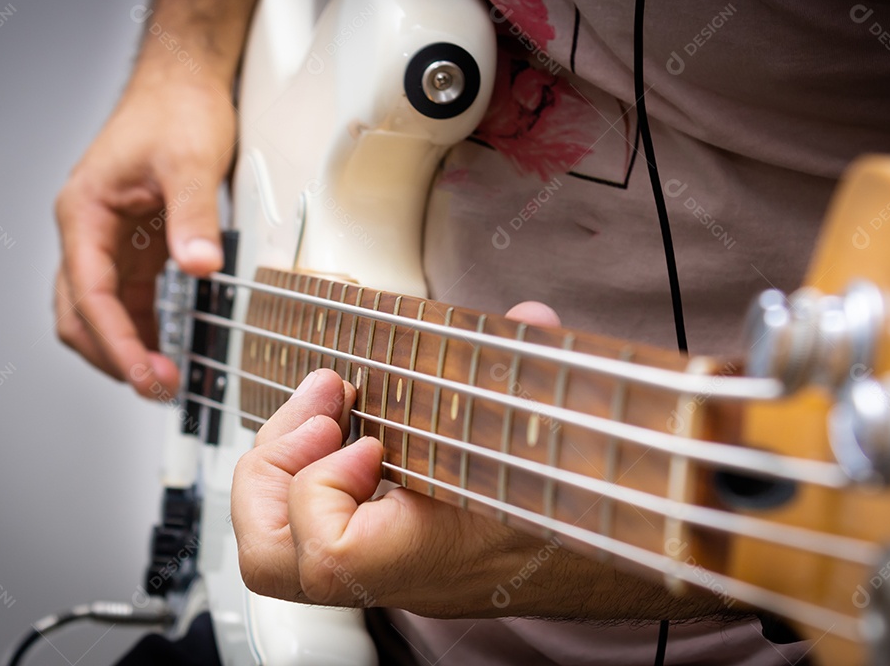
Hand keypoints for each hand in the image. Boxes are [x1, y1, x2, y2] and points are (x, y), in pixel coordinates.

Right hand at [54, 76, 234, 397]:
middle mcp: (88, 229)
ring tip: (164, 379)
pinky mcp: (135, 241)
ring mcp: (109, 238)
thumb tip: (200, 268)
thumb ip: (193, 217)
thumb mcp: (192, 161)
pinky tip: (164, 348)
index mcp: (85, 212)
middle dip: (114, 356)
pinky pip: (126, 296)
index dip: (117, 344)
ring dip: (126, 347)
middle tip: (159, 388)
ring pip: (100, 310)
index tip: (146, 377)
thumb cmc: (176, 108)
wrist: (183, 80)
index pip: (91, 295)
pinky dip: (140, 327)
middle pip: (81, 313)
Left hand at [231, 302, 709, 619]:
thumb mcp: (570, 437)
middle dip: (271, 466)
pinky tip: (356, 422)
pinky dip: (315, 462)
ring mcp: (384, 564)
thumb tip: (529, 318)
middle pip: (272, 560)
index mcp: (435, 556)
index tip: (366, 434)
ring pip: (280, 546)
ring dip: (284, 462)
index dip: (320, 486)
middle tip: (320, 401)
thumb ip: (544, 374)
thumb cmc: (594, 509)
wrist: (618, 556)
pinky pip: (314, 515)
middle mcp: (397, 572)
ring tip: (328, 406)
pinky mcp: (385, 542)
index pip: (329, 557)